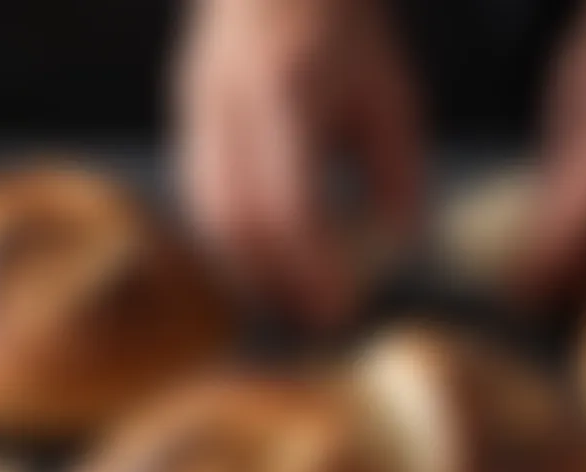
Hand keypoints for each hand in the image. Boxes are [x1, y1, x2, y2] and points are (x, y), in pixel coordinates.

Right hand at [173, 0, 420, 327]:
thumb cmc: (348, 36)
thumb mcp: (393, 98)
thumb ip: (398, 174)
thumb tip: (398, 249)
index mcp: (289, 89)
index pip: (288, 203)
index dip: (312, 266)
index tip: (342, 308)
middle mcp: (230, 101)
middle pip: (240, 220)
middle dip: (281, 281)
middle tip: (324, 320)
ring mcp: (198, 110)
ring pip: (213, 216)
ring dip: (253, 269)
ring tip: (299, 301)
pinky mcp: (187, 122)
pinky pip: (203, 201)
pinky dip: (236, 243)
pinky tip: (272, 263)